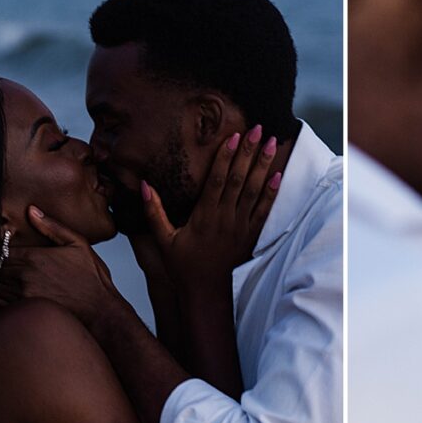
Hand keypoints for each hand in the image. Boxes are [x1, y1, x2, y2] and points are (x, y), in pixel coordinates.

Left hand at [0, 208, 121, 331]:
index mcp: (33, 258)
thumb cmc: (92, 279)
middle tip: (1, 263)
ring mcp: (22, 296)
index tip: (2, 249)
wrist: (101, 311)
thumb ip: (53, 227)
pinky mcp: (24, 312)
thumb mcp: (79, 245)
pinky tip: (8, 294)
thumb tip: (31, 210)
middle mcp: (24, 277)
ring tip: (3, 278)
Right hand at [142, 124, 279, 296]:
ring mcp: (241, 227)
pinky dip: (272, 192)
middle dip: (248, 153)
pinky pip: (264, 211)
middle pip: (239, 180)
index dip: (226, 157)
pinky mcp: (251, 236)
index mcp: (204, 217)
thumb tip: (143, 185)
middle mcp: (225, 219)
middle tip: (257, 129)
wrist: (207, 293)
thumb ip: (153, 211)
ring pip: (254, 191)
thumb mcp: (162, 240)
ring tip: (271, 143)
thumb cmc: (183, 266)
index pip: (217, 181)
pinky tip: (278, 174)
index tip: (233, 137)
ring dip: (263, 166)